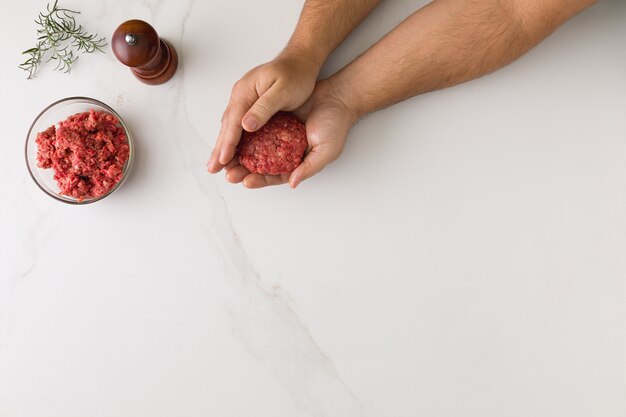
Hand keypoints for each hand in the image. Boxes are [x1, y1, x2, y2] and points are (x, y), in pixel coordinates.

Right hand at [208, 50, 318, 174]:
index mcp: (245, 92)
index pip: (233, 122)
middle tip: (212, 169)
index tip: (223, 160)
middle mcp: (241, 96)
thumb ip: (264, 108)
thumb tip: (245, 125)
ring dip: (224, 146)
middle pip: (227, 126)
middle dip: (219, 149)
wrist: (300, 60)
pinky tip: (233, 151)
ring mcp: (244, 100)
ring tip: (218, 165)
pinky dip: (234, 139)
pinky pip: (238, 125)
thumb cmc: (295, 74)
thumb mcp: (283, 90)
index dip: (228, 143)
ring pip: (230, 127)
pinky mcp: (251, 105)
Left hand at [223, 79, 357, 188]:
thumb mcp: (326, 151)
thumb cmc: (336, 125)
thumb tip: (292, 183)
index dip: (259, 180)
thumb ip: (309, 168)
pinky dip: (244, 135)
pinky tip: (233, 138)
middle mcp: (283, 152)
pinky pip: (255, 129)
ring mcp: (277, 136)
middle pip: (258, 166)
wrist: (336, 97)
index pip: (273, 177)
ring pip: (253, 149)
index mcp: (296, 163)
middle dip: (242, 171)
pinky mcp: (272, 120)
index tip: (246, 181)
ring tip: (225, 160)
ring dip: (239, 156)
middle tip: (229, 175)